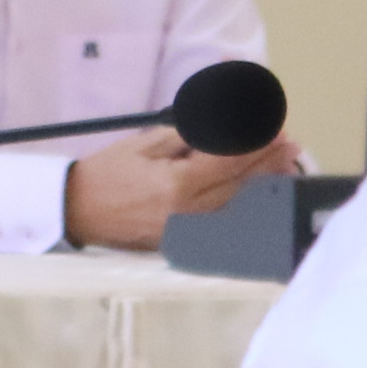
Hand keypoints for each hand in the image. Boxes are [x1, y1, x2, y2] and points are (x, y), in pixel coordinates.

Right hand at [64, 127, 300, 250]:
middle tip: (290, 141)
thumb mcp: (145, 144)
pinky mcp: (184, 241)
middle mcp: (187, 213)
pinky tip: (259, 190)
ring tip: (286, 162)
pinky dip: (244, 202)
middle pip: (239, 184)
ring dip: (264, 182)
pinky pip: (222, 220)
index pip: (227, 161)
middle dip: (267, 160)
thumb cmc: (107, 172)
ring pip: (237, 205)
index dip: (254, 142)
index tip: (273, 126)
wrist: (77, 211)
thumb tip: (225, 129)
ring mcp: (187, 232)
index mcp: (176, 186)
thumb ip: (187, 138)